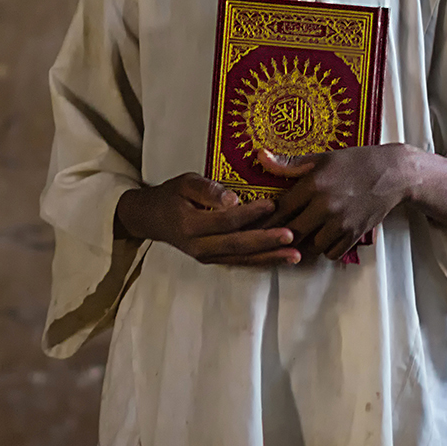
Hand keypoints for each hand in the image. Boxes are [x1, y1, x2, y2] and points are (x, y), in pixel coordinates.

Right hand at [115, 173, 301, 266]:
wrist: (151, 218)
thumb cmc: (171, 196)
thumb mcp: (184, 183)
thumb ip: (208, 189)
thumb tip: (234, 199)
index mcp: (190, 224)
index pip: (225, 221)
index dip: (249, 213)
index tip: (272, 203)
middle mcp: (198, 246)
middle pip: (237, 245)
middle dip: (266, 241)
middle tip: (291, 236)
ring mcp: (206, 256)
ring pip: (242, 258)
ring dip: (270, 257)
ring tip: (295, 255)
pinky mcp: (214, 260)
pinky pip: (240, 262)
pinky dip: (262, 261)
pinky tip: (281, 258)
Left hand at [259, 143, 446, 260]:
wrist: (394, 173)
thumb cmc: (355, 162)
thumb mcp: (322, 157)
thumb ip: (290, 163)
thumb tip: (260, 156)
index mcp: (314, 185)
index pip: (280, 209)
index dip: (266, 218)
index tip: (255, 223)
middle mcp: (326, 206)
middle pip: (292, 232)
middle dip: (282, 234)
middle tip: (274, 234)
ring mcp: (342, 223)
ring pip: (311, 246)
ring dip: (305, 242)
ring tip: (303, 233)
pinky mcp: (355, 234)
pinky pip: (332, 252)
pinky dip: (325, 248)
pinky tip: (323, 237)